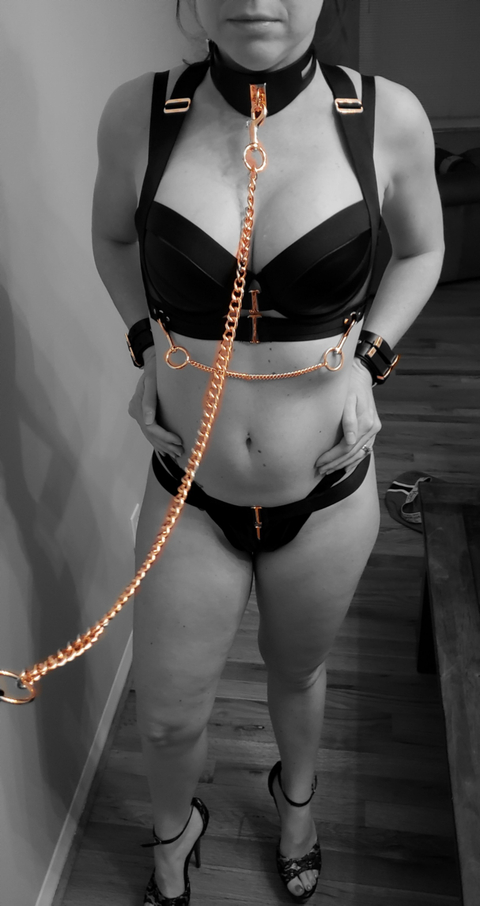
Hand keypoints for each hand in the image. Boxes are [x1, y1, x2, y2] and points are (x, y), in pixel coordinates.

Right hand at [128, 347, 183, 457]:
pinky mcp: (143, 414)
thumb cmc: (156, 370)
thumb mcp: (153, 381)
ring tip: (177, 454)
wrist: (154, 361)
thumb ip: (149, 401)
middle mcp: (136, 411)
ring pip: (150, 435)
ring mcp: (138, 413)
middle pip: (150, 433)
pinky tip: (166, 451)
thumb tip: (147, 421)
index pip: (150, 427)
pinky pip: (150, 432)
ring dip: (163, 446)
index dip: (164, 436)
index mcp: (137, 404)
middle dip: (166, 444)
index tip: (179, 440)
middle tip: (181, 452)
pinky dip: (158, 442)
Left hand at [315, 359, 380, 475]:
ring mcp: (374, 430)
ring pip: (358, 454)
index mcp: (366, 422)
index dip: (332, 457)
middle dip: (335, 463)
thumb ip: (348, 419)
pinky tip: (344, 466)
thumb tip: (349, 441)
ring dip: (343, 464)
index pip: (346, 447)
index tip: (318, 462)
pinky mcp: (373, 430)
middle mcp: (372, 428)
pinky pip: (364, 450)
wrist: (360, 375)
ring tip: (328, 470)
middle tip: (319, 470)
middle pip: (352, 453)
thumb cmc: (349, 385)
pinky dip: (354, 460)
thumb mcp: (346, 398)